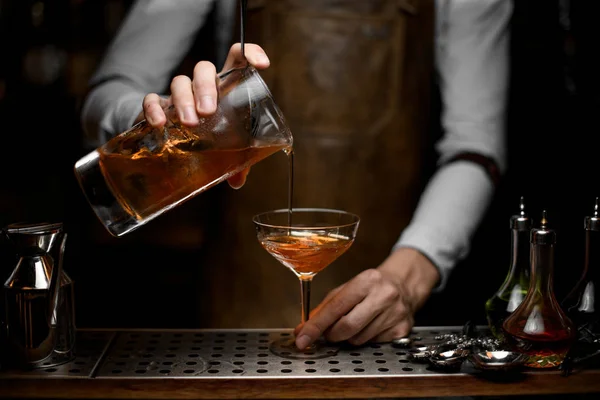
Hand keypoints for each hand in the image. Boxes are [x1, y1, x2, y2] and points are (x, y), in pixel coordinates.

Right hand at [137, 43, 270, 188]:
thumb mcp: (224, 149)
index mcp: (225, 88)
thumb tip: (237, 181)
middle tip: (208, 111)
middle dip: (206, 87)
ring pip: (179, 82)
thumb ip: (236, 162)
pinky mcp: (157, 107)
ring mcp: (178, 95)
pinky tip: (161, 124)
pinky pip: (152, 99)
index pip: (237, 58)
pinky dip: (155, 109)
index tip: (262, 65)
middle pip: (204, 69)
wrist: (169, 141)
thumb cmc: (206, 139)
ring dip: (185, 100)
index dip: (250, 53)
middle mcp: (201, 86)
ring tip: (190, 123)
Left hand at [293, 248, 439, 349]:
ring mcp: (395, 313)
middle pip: (347, 327)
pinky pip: (373, 344)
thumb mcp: (347, 288)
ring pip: (359, 340)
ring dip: (349, 337)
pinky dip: (365, 339)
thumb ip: (325, 308)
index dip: (316, 326)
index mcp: (367, 280)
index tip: (302, 338)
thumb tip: (303, 328)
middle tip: (330, 332)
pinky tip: (370, 326)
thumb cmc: (371, 287)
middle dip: (332, 334)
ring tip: (355, 323)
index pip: (335, 308)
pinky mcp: (403, 329)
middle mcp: (384, 295)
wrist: (404, 285)